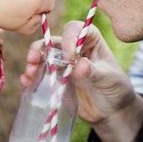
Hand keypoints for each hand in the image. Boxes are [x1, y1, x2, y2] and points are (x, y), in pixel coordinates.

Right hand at [20, 22, 142, 125]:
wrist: (111, 112)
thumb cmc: (115, 89)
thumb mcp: (108, 79)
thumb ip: (94, 71)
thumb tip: (79, 65)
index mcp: (90, 40)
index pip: (75, 29)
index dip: (68, 39)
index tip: (69, 57)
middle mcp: (73, 48)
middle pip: (52, 41)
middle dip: (40, 48)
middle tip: (33, 60)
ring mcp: (63, 63)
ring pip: (42, 57)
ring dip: (33, 63)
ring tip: (29, 74)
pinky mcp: (55, 79)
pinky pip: (40, 74)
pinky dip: (31, 77)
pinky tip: (26, 82)